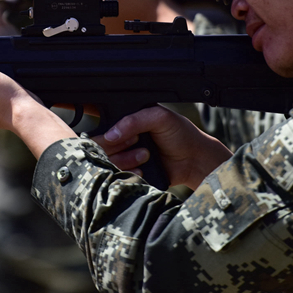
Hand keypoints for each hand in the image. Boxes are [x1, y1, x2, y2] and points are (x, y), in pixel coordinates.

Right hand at [94, 106, 231, 188]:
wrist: (194, 161)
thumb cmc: (181, 134)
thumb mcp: (160, 117)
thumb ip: (134, 120)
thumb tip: (111, 134)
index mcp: (126, 119)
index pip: (100, 119)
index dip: (101, 127)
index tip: (113, 133)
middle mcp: (120, 137)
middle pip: (98, 143)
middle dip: (117, 144)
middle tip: (136, 141)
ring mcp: (123, 156)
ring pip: (105, 160)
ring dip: (125, 158)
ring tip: (145, 154)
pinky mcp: (128, 172)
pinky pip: (116, 175)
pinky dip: (129, 171)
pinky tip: (143, 168)